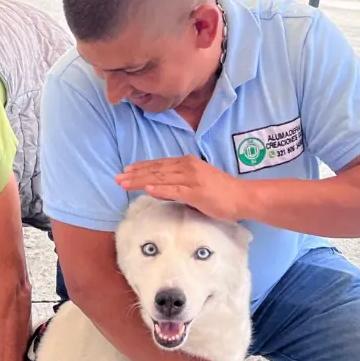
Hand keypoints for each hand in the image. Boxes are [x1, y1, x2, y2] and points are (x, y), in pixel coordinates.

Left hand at [115, 156, 241, 221]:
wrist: (242, 197)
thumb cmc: (220, 193)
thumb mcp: (195, 186)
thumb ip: (176, 186)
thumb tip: (156, 190)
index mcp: (187, 163)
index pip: (159, 164)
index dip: (141, 168)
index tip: (125, 171)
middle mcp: (187, 167)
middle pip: (156, 170)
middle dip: (135, 174)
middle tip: (117, 178)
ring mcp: (191, 179)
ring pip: (161, 178)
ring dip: (141, 180)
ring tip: (124, 183)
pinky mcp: (196, 192)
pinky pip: (174, 190)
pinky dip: (160, 189)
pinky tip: (147, 189)